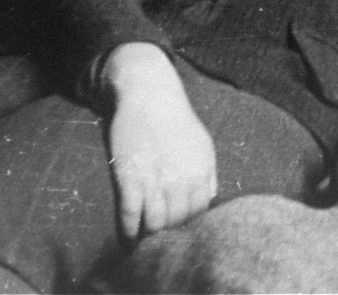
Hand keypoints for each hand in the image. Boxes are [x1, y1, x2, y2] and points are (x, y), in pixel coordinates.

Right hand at [101, 44, 216, 239]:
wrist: (149, 96)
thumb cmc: (176, 120)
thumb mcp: (202, 145)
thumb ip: (208, 174)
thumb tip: (210, 199)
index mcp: (202, 172)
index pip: (198, 214)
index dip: (187, 227)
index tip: (178, 232)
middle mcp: (182, 180)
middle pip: (177, 223)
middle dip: (168, 235)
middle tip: (157, 240)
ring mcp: (155, 181)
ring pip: (155, 225)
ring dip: (148, 236)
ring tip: (142, 240)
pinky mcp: (130, 179)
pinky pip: (130, 217)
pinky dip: (128, 232)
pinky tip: (127, 238)